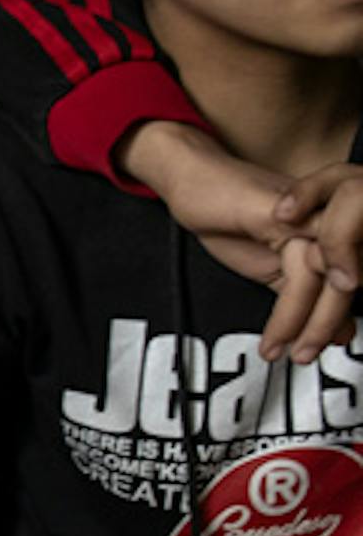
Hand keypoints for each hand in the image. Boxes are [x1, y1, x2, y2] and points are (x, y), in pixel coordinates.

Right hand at [122, 125, 362, 361]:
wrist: (189, 180)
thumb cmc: (227, 212)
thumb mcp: (272, 264)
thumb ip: (306, 293)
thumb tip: (342, 330)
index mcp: (330, 229)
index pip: (353, 278)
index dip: (341, 314)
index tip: (329, 344)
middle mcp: (329, 219)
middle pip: (350, 281)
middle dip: (328, 325)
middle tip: (306, 354)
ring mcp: (309, 217)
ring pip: (330, 280)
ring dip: (306, 324)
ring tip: (285, 349)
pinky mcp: (285, 218)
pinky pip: (302, 273)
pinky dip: (289, 312)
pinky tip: (275, 332)